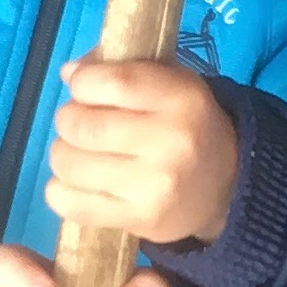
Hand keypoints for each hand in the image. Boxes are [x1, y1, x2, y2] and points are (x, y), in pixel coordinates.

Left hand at [46, 57, 237, 248]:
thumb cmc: (186, 125)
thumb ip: (119, 67)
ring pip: (69, 164)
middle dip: (69, 120)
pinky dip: (61, 191)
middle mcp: (171, 143)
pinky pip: (71, 204)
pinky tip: (78, 183)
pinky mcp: (139, 219)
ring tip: (81, 154)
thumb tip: (68, 72)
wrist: (225, 187)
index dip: (81, 82)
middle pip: (81, 126)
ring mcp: (153, 186)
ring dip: (64, 155)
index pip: (110, 82)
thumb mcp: (169, 82)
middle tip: (81, 124)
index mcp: (181, 99)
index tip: (84, 88)